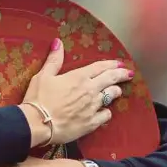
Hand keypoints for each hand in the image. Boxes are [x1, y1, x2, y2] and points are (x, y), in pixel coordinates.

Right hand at [19, 38, 133, 146]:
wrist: (38, 124)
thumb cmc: (39, 99)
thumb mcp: (43, 75)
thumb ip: (54, 60)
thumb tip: (58, 42)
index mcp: (78, 77)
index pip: (100, 67)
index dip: (111, 64)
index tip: (119, 63)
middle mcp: (89, 91)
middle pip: (111, 79)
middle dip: (121, 75)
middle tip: (128, 73)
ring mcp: (92, 107)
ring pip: (111, 96)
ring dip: (115, 91)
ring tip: (117, 90)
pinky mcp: (91, 123)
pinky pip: (106, 115)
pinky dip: (107, 112)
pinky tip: (105, 111)